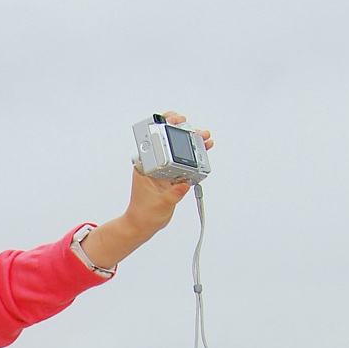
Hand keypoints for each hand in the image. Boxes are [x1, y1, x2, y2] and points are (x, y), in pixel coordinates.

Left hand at [126, 112, 214, 231]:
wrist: (143, 225)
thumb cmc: (143, 214)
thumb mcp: (159, 204)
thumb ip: (173, 194)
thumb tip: (183, 185)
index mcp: (145, 166)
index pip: (154, 141)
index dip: (164, 128)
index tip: (173, 122)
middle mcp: (154, 165)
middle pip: (168, 143)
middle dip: (182, 133)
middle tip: (193, 129)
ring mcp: (164, 170)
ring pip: (179, 152)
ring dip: (192, 144)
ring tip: (205, 139)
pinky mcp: (172, 177)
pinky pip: (184, 164)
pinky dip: (195, 158)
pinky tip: (204, 151)